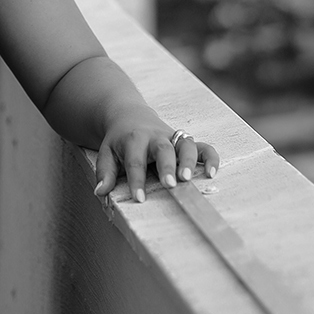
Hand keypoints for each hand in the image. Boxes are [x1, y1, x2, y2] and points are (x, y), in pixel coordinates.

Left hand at [93, 113, 219, 204]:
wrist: (129, 115)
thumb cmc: (119, 141)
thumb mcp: (106, 153)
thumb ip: (105, 172)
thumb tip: (100, 192)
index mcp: (133, 139)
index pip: (135, 161)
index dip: (137, 180)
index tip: (140, 199)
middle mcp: (155, 137)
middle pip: (163, 149)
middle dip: (167, 166)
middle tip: (170, 184)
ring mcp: (172, 138)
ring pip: (185, 144)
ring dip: (189, 161)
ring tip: (188, 179)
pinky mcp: (185, 141)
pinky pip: (202, 147)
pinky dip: (210, 158)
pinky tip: (212, 173)